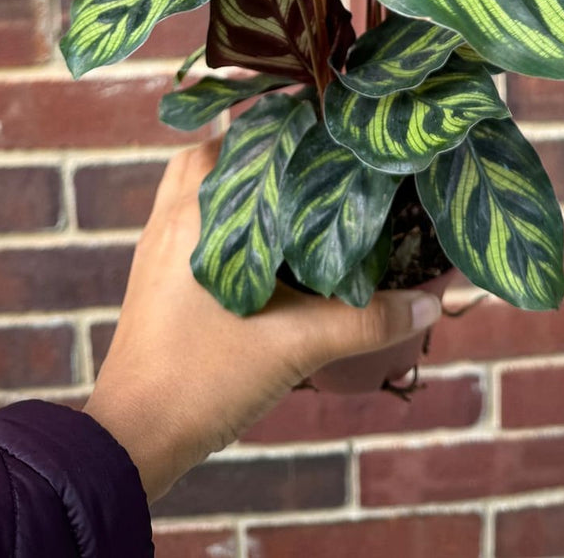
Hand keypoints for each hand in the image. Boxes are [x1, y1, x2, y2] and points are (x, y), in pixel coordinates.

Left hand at [84, 141, 441, 500]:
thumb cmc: (203, 379)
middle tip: (320, 155)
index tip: (336, 124)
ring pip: (204, 187)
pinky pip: (195, 220)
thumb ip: (366, 320)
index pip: (245, 135)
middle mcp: (172, 215)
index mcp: (197, 210)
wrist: (134, 441)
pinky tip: (267, 245)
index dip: (292, 122)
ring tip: (297, 193)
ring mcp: (158, 247)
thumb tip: (430, 304)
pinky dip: (229, 216)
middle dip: (269, 148)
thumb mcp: (295, 344)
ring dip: (245, 183)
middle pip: (220, 151)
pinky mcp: (157, 278)